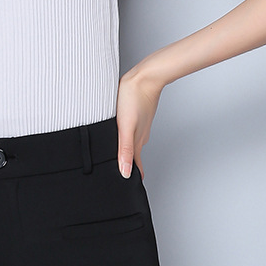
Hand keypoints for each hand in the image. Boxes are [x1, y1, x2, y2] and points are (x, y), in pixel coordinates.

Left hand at [116, 65, 164, 179]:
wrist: (145, 76)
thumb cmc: (134, 99)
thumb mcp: (126, 128)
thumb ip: (125, 150)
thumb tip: (125, 173)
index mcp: (138, 141)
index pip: (136, 165)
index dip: (132, 177)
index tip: (129, 188)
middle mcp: (140, 135)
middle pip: (134, 156)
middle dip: (129, 167)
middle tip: (122, 177)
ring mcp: (139, 124)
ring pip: (133, 143)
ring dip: (128, 152)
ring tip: (119, 159)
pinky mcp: (137, 114)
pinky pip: (132, 130)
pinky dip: (126, 138)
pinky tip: (120, 133)